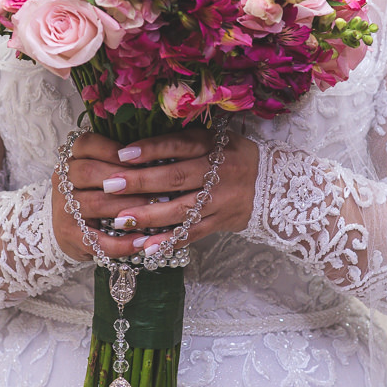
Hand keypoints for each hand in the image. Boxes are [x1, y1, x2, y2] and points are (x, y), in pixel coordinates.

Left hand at [50, 126, 258, 261]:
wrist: (277, 183)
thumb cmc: (234, 156)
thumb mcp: (216, 138)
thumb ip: (183, 141)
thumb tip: (138, 145)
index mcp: (215, 146)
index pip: (179, 145)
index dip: (150, 149)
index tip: (121, 154)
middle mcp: (218, 172)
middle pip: (175, 178)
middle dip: (140, 183)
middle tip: (109, 186)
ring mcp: (220, 200)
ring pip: (182, 210)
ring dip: (149, 216)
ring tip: (121, 220)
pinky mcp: (222, 221)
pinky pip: (193, 233)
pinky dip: (169, 241)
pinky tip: (146, 248)